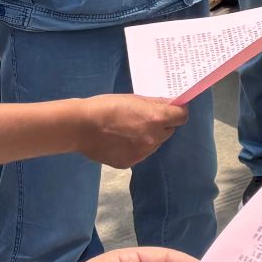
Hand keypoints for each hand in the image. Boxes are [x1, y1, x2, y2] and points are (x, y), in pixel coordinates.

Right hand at [68, 93, 186, 168]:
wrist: (80, 127)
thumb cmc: (106, 107)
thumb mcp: (134, 99)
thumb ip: (155, 103)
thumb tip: (171, 104)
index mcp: (156, 119)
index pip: (182, 116)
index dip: (178, 112)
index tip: (171, 109)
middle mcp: (153, 138)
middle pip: (168, 131)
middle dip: (162, 124)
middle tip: (145, 118)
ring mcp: (142, 153)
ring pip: (155, 143)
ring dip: (150, 137)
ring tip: (130, 129)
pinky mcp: (130, 163)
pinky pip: (141, 153)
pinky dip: (137, 147)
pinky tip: (121, 140)